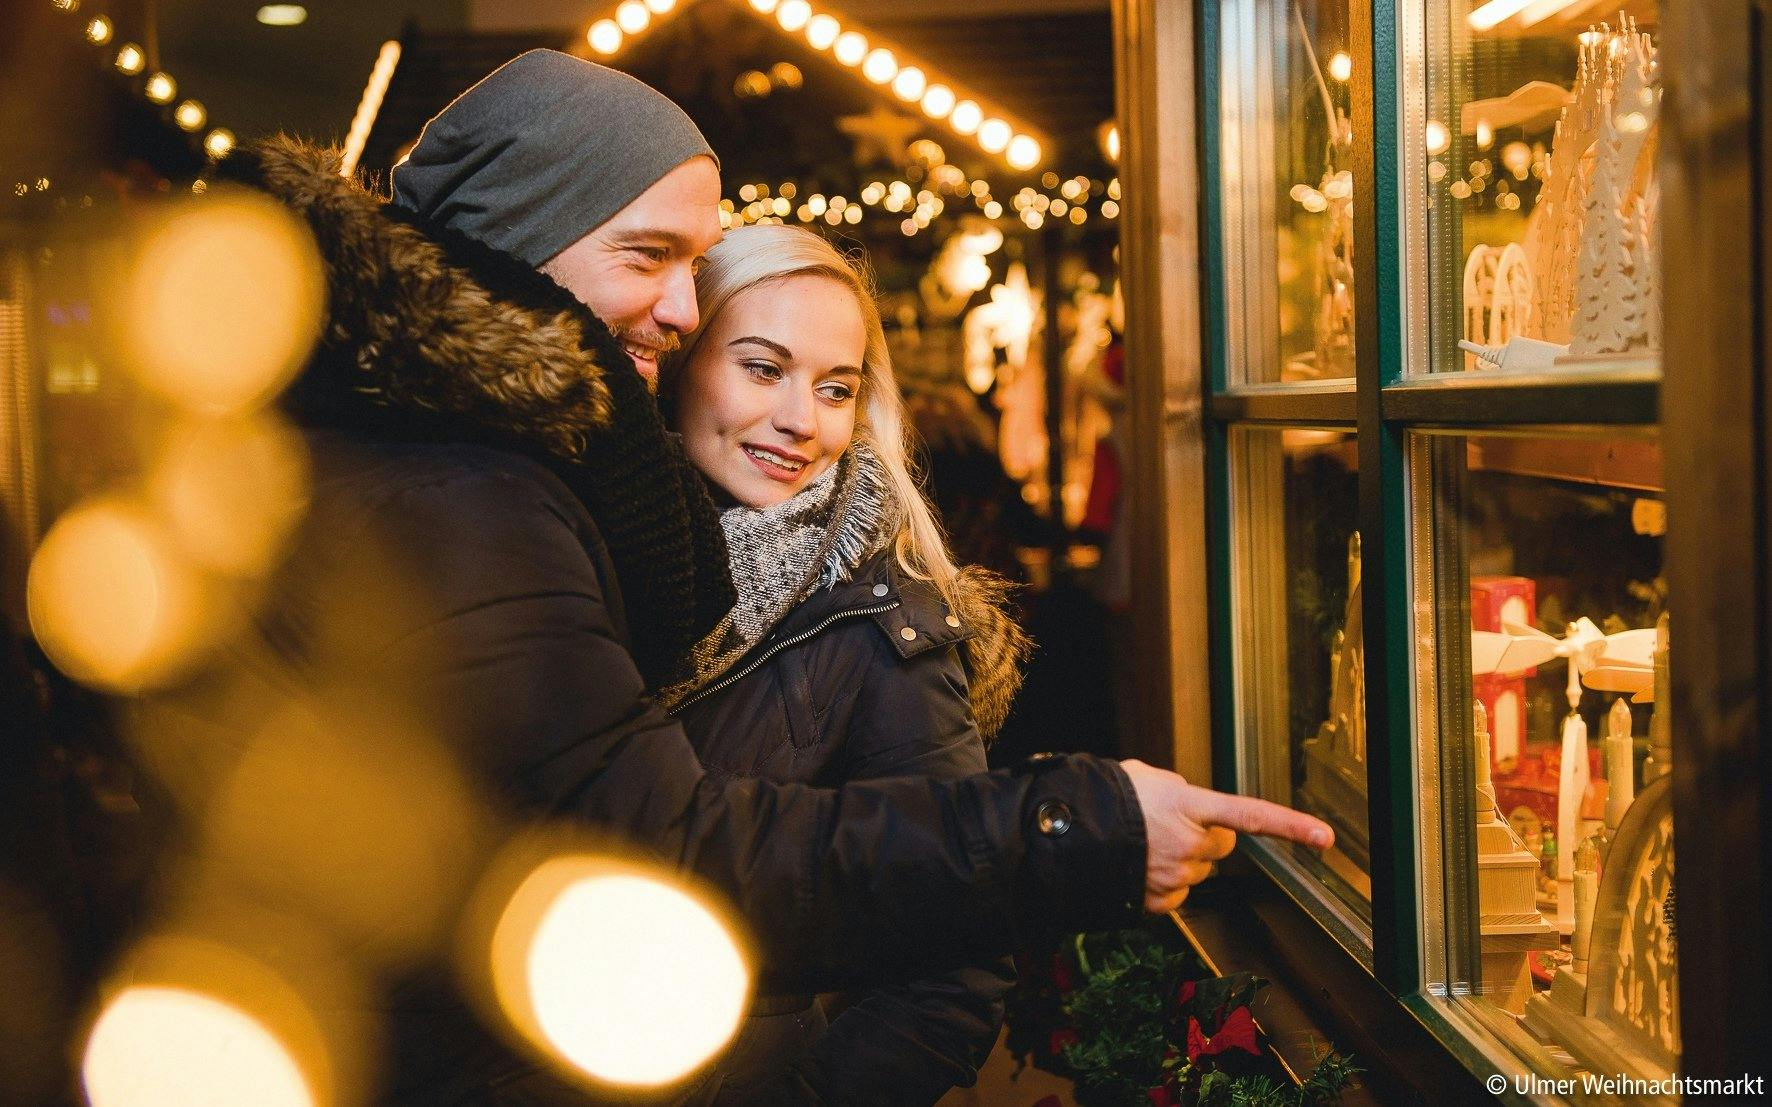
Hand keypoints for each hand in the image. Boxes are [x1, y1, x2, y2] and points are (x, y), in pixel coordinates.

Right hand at [1119, 759, 1334, 912]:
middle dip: (1207, 837)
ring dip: (1183, 859)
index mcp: (1189, 807)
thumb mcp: (1145, 778)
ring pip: (1199, 870)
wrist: (1066, 837)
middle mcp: (1188, 844)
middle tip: (1173, 826)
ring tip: (1146, 845)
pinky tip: (1140, 867)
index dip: (1290, 825)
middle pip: (1223, 847)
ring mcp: (1175, 876)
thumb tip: (1188, 803)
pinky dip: (1165, 882)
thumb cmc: (1103, 801)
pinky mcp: (1161, 902)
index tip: (1323, 837)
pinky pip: (1178, 892)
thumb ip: (1177, 790)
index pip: (1250, 815)